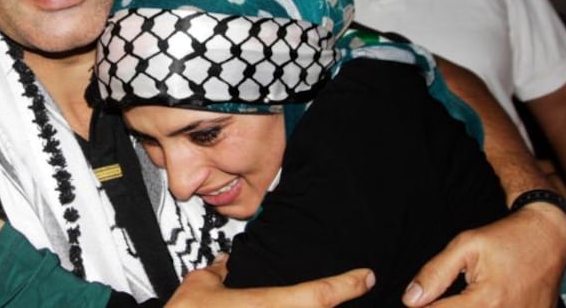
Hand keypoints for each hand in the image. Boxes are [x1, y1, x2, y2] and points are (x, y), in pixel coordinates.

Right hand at [168, 255, 374, 307]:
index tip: (365, 276)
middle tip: (350, 290)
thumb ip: (218, 271)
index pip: (320, 295)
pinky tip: (276, 306)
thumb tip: (225, 263)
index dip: (347, 285)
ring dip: (310, 306)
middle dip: (332, 303)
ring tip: (320, 300)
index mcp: (268, 305)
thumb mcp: (200, 286)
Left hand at [403, 204, 565, 306]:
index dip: (423, 307)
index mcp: (486, 300)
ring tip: (469, 293)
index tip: (418, 300)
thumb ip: (435, 273)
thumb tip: (410, 300)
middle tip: (442, 296)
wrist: (549, 238)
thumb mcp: (465, 246)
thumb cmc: (507, 239)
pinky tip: (483, 299)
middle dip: (444, 307)